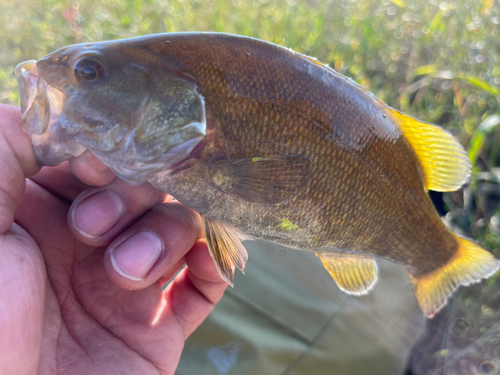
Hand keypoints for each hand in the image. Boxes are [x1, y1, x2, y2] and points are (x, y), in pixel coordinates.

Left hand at [0, 103, 226, 374]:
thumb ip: (1, 153)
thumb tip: (39, 106)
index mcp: (45, 215)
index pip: (97, 157)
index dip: (104, 152)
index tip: (94, 162)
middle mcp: (91, 242)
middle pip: (145, 185)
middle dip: (128, 196)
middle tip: (91, 228)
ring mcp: (131, 282)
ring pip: (180, 225)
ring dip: (163, 236)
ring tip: (125, 274)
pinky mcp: (160, 323)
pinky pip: (208, 280)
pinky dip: (215, 262)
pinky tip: (202, 261)